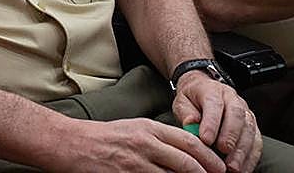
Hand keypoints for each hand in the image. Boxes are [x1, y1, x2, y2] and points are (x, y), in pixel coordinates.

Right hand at [54, 117, 224, 172]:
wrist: (74, 144)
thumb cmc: (104, 137)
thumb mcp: (135, 128)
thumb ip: (159, 138)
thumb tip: (186, 152)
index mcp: (149, 129)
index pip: (188, 142)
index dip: (208, 157)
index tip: (219, 166)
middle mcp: (145, 144)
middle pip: (186, 162)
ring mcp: (136, 164)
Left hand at [172, 72, 261, 172]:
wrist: (203, 90)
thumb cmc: (192, 101)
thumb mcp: (182, 102)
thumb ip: (186, 113)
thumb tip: (191, 123)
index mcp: (213, 90)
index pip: (214, 104)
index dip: (211, 122)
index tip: (206, 140)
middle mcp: (232, 99)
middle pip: (236, 115)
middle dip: (231, 135)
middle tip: (224, 152)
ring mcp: (245, 112)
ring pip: (249, 129)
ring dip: (242, 150)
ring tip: (233, 167)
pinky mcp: (252, 126)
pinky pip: (257, 141)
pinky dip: (251, 157)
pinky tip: (243, 169)